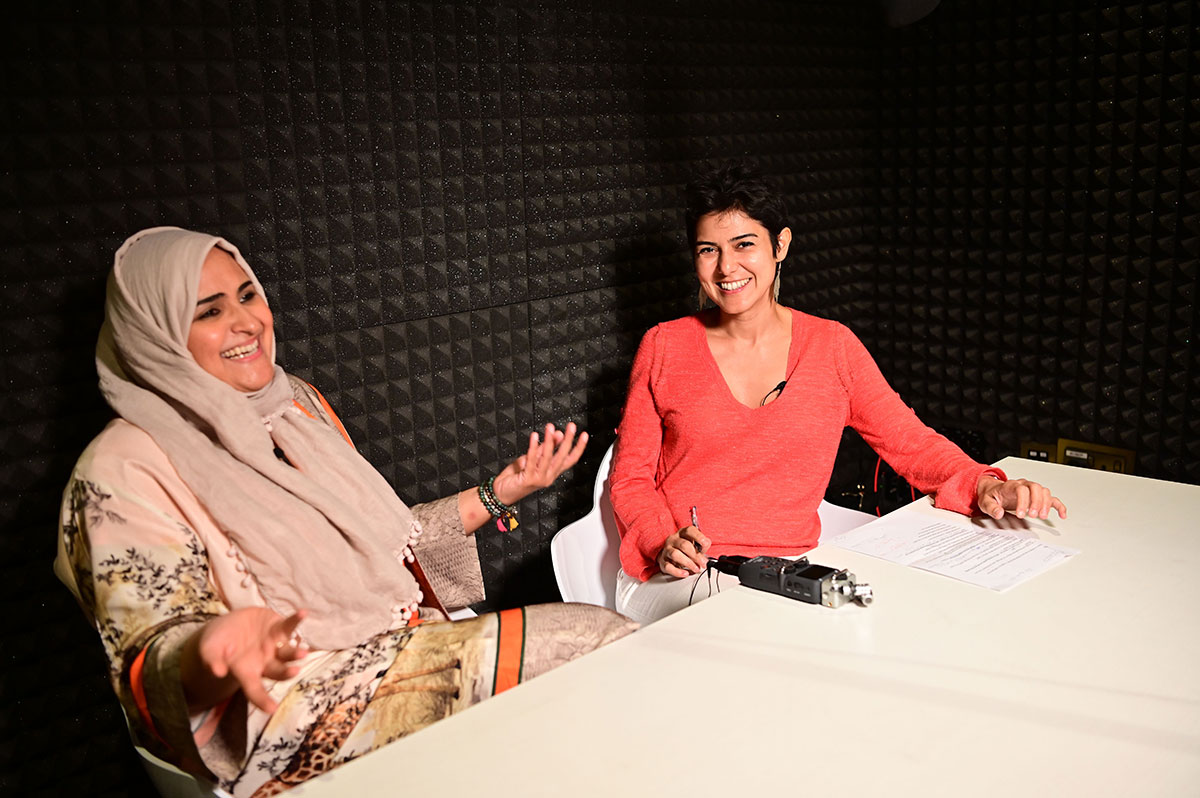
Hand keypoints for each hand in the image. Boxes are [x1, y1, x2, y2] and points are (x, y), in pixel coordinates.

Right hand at [181, 608, 308, 713]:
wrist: (227, 626)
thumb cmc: (217, 643)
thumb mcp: (209, 650)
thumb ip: (212, 660)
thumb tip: (217, 672)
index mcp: (247, 672)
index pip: (255, 690)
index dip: (263, 700)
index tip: (272, 710)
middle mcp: (265, 662)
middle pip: (277, 671)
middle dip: (285, 672)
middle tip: (294, 671)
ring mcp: (275, 646)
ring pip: (288, 652)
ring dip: (295, 652)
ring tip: (303, 652)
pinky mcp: (279, 628)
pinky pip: (289, 625)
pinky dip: (296, 620)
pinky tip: (302, 613)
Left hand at [491, 422, 587, 504]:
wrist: (501, 493)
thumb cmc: (515, 477)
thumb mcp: (532, 459)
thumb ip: (545, 448)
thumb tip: (557, 435)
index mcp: (551, 472)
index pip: (570, 460)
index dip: (579, 448)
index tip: (583, 436)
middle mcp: (548, 477)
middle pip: (562, 457)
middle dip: (568, 440)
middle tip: (571, 427)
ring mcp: (539, 479)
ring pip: (548, 457)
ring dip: (550, 441)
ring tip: (550, 428)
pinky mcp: (528, 479)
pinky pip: (532, 460)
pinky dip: (534, 447)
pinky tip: (534, 437)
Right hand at [656, 525, 710, 577]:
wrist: (670, 555)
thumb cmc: (685, 549)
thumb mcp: (696, 544)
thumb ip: (703, 545)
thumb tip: (706, 545)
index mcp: (682, 533)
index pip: (689, 531)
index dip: (698, 537)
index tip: (705, 544)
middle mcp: (673, 540)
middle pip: (684, 545)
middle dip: (696, 555)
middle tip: (703, 563)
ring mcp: (667, 550)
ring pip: (675, 555)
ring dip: (688, 563)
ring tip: (696, 568)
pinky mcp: (663, 561)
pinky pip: (668, 567)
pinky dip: (677, 571)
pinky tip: (685, 573)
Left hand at [977, 476, 1066, 520]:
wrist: (993, 490)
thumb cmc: (992, 495)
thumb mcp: (985, 501)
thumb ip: (991, 507)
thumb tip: (998, 513)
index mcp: (1011, 485)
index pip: (1021, 489)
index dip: (1022, 502)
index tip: (1021, 514)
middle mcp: (1023, 485)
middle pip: (1036, 488)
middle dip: (1036, 502)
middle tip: (1033, 515)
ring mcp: (1032, 490)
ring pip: (1044, 492)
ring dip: (1046, 504)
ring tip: (1042, 516)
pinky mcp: (1037, 497)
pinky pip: (1052, 498)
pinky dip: (1058, 506)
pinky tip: (1062, 514)